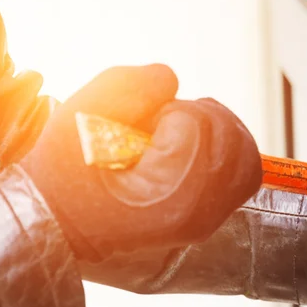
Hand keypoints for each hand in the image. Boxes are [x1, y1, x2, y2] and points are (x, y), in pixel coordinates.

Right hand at [20, 64, 261, 291]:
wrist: (59, 226)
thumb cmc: (63, 175)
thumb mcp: (80, 117)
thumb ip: (130, 86)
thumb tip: (172, 80)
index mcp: (170, 197)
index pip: (197, 124)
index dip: (167, 111)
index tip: (135, 131)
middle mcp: (200, 214)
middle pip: (232, 135)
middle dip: (196, 116)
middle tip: (158, 128)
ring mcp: (210, 219)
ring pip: (246, 153)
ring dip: (213, 130)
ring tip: (175, 137)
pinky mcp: (211, 218)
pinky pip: (243, 173)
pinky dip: (224, 150)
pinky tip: (191, 149)